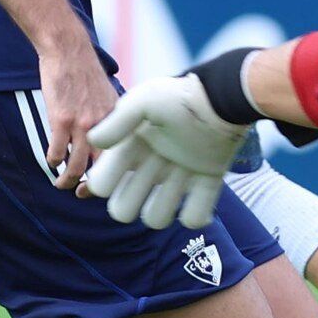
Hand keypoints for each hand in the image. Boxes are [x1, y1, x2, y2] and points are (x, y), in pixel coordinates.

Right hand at [38, 36, 119, 189]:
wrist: (69, 51)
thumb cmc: (87, 73)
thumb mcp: (109, 96)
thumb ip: (112, 119)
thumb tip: (111, 140)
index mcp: (118, 122)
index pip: (122, 158)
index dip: (116, 177)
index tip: (107, 185)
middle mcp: (104, 126)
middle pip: (101, 169)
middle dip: (90, 187)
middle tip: (82, 192)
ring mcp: (82, 125)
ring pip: (76, 167)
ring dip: (67, 180)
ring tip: (62, 183)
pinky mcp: (61, 120)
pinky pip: (55, 152)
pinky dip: (52, 161)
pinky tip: (51, 160)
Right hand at [84, 73, 249, 229]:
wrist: (223, 99)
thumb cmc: (180, 98)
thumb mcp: (144, 101)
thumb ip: (117, 122)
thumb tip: (93, 142)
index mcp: (130, 148)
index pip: (102, 185)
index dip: (104, 182)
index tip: (120, 163)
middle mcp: (150, 166)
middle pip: (122, 210)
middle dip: (131, 200)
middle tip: (154, 172)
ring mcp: (178, 177)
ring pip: (156, 219)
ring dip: (165, 207)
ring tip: (181, 178)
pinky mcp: (205, 182)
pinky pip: (195, 218)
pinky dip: (196, 214)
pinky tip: (200, 188)